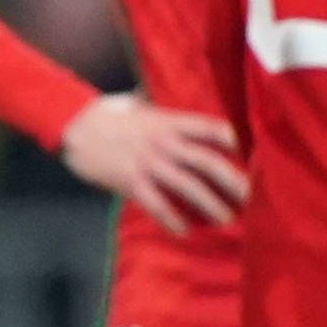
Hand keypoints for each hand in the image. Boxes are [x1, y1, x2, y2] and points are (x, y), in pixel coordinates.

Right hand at [61, 92, 249, 232]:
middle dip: (234, 180)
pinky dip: (171, 220)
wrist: (72, 125)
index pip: (211, 128)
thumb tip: (158, 95)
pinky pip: (157, 204)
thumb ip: (154, 103)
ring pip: (188, 186)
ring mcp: (148, 162)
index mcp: (168, 121)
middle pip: (208, 162)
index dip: (234, 141)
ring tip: (227, 219)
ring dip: (210, 205)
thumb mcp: (135, 102)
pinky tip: (184, 232)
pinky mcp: (130, 180)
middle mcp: (164, 142)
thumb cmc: (105, 112)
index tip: (253, 154)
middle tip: (253, 197)